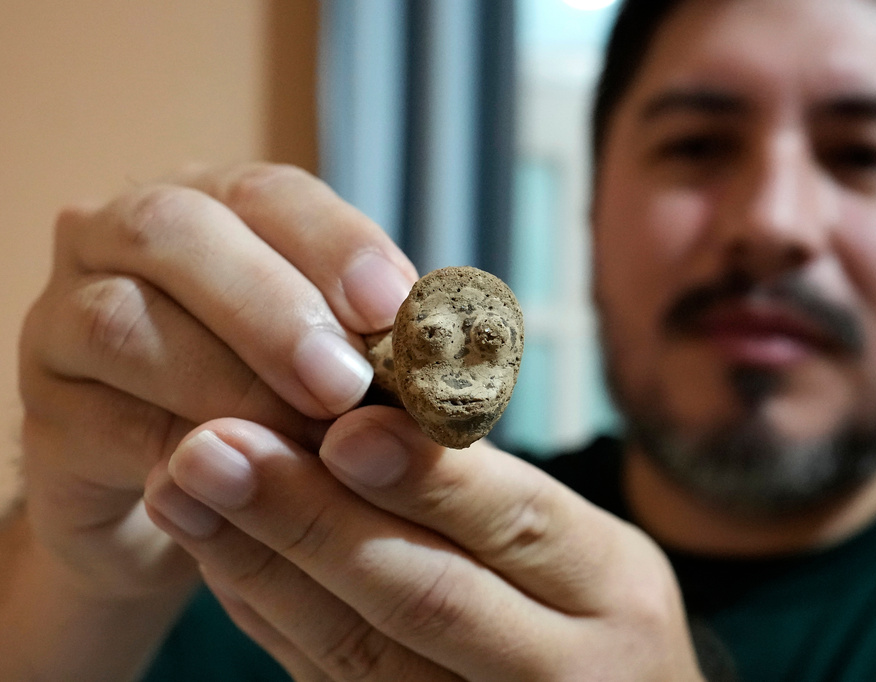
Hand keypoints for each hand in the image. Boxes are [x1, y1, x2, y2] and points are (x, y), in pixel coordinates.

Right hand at [17, 163, 417, 599]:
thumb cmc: (280, 408)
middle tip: (343, 383)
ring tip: (306, 442)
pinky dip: (183, 453)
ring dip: (227, 383)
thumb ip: (372, 344)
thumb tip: (444, 355)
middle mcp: (126, 241)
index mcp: (215, 207)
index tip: (394, 305)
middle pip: (176, 233)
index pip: (270, 195)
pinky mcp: (46, 415)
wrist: (187, 496)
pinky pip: (102, 422)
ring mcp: (67, 320)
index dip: (334, 243)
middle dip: (270, 307)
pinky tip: (244, 483)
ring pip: (123, 323)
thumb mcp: (334, 365)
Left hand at [144, 407, 703, 680]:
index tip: (338, 426)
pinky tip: (220, 558)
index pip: (521, 522)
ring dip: (264, 568)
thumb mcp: (582, 550)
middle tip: (213, 448)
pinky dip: (272, 620)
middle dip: (312, 520)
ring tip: (184, 494)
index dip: (426, 478)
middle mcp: (568, 666)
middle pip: (430, 596)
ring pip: (364, 655)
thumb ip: (491, 494)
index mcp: (613, 587)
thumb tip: (364, 401)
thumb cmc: (589, 613)